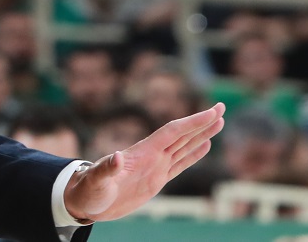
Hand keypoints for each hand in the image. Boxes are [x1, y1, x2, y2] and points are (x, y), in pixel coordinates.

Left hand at [64, 103, 224, 221]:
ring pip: (185, 147)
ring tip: (220, 121)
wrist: (85, 200)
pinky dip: (194, 154)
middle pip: (183, 134)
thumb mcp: (96, 181)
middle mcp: (152, 156)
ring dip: (202, 134)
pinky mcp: (156, 179)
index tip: (211, 112)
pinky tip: (206, 145)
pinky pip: (180, 164)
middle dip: (202, 122)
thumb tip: (117, 156)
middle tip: (222, 107)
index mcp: (142, 153)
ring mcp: (155, 166)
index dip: (192, 122)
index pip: (173, 132)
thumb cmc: (88, 190)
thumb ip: (106, 169)